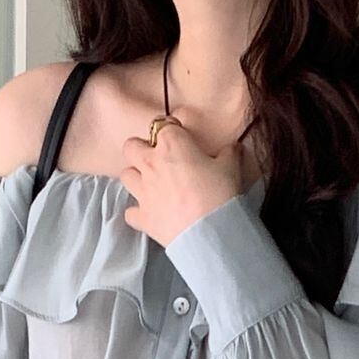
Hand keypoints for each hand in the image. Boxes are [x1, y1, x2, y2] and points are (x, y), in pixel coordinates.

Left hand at [119, 114, 243, 247]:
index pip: (163, 125)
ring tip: (150, 184)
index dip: (172, 131)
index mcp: (171, 144)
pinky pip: (130, 213)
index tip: (180, 137)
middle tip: (156, 158)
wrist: (210, 233)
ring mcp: (143, 191)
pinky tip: (148, 214)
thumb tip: (232, 148)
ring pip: (126, 175)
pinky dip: (137, 213)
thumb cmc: (219, 194)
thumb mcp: (230, 168)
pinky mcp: (143, 217)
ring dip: (135, 177)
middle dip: (140, 150)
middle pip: (131, 146)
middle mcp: (151, 163)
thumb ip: (229, 153)